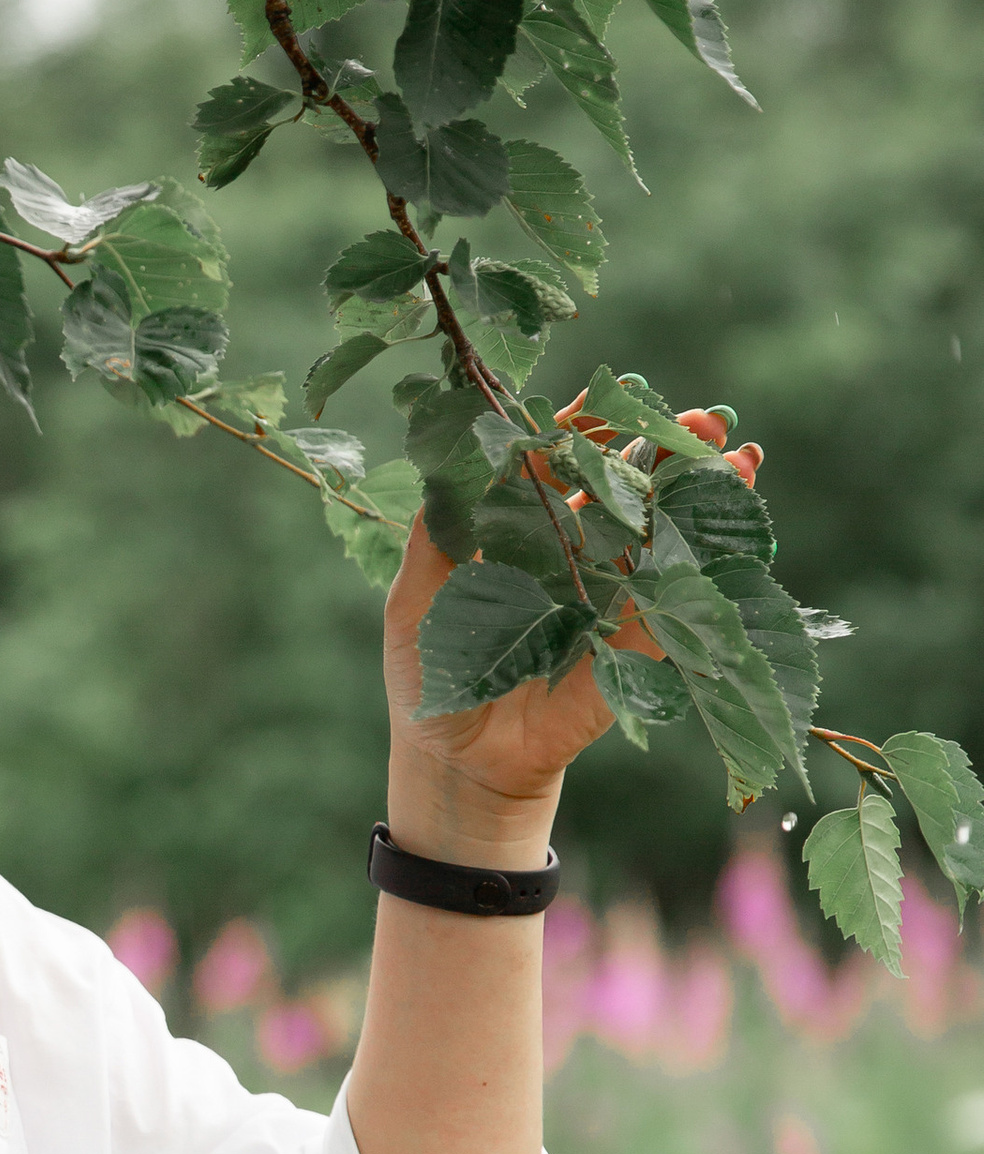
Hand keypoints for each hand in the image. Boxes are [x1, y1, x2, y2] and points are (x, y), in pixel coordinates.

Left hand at [378, 399, 756, 863]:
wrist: (454, 761)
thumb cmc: (428, 676)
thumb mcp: (416, 600)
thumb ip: (434, 536)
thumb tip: (448, 466)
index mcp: (524, 534)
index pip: (565, 465)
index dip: (591, 429)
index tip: (616, 392)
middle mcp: (575, 557)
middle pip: (630, 487)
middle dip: (670, 448)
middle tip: (704, 416)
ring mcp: (609, 599)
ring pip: (663, 533)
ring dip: (705, 494)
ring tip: (738, 453)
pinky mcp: (630, 649)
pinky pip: (671, 601)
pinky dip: (701, 564)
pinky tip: (730, 530)